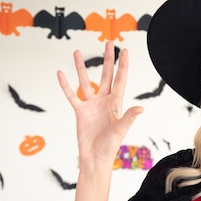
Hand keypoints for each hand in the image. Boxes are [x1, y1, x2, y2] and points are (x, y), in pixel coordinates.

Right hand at [57, 41, 143, 165]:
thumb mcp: (120, 130)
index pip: (120, 80)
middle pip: (106, 75)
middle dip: (107, 60)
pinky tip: (60, 74)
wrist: (95, 157)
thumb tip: (140, 108)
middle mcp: (104, 101)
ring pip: (85, 81)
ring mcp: (91, 105)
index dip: (122, 65)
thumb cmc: (110, 146)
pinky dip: (65, 85)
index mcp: (116, 103)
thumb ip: (129, 117)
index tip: (124, 51)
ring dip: (81, 67)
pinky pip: (71, 95)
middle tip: (108, 43)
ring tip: (76, 52)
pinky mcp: (80, 111)